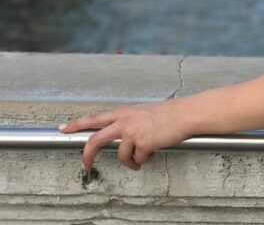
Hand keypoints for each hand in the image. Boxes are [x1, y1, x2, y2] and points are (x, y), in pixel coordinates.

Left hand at [58, 101, 192, 171]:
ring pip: (121, 156)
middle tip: (85, 165)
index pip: (94, 118)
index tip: (63, 128)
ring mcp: (132, 133)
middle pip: (95, 140)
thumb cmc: (169, 113)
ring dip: (131, 162)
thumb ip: (128, 122)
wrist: (185, 114)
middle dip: (87, 155)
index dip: (77, 124)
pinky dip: (145, 159)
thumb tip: (122, 138)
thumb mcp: (143, 113)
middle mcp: (124, 122)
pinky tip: (153, 152)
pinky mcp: (142, 143)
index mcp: (124, 113)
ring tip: (141, 159)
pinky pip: (138, 159)